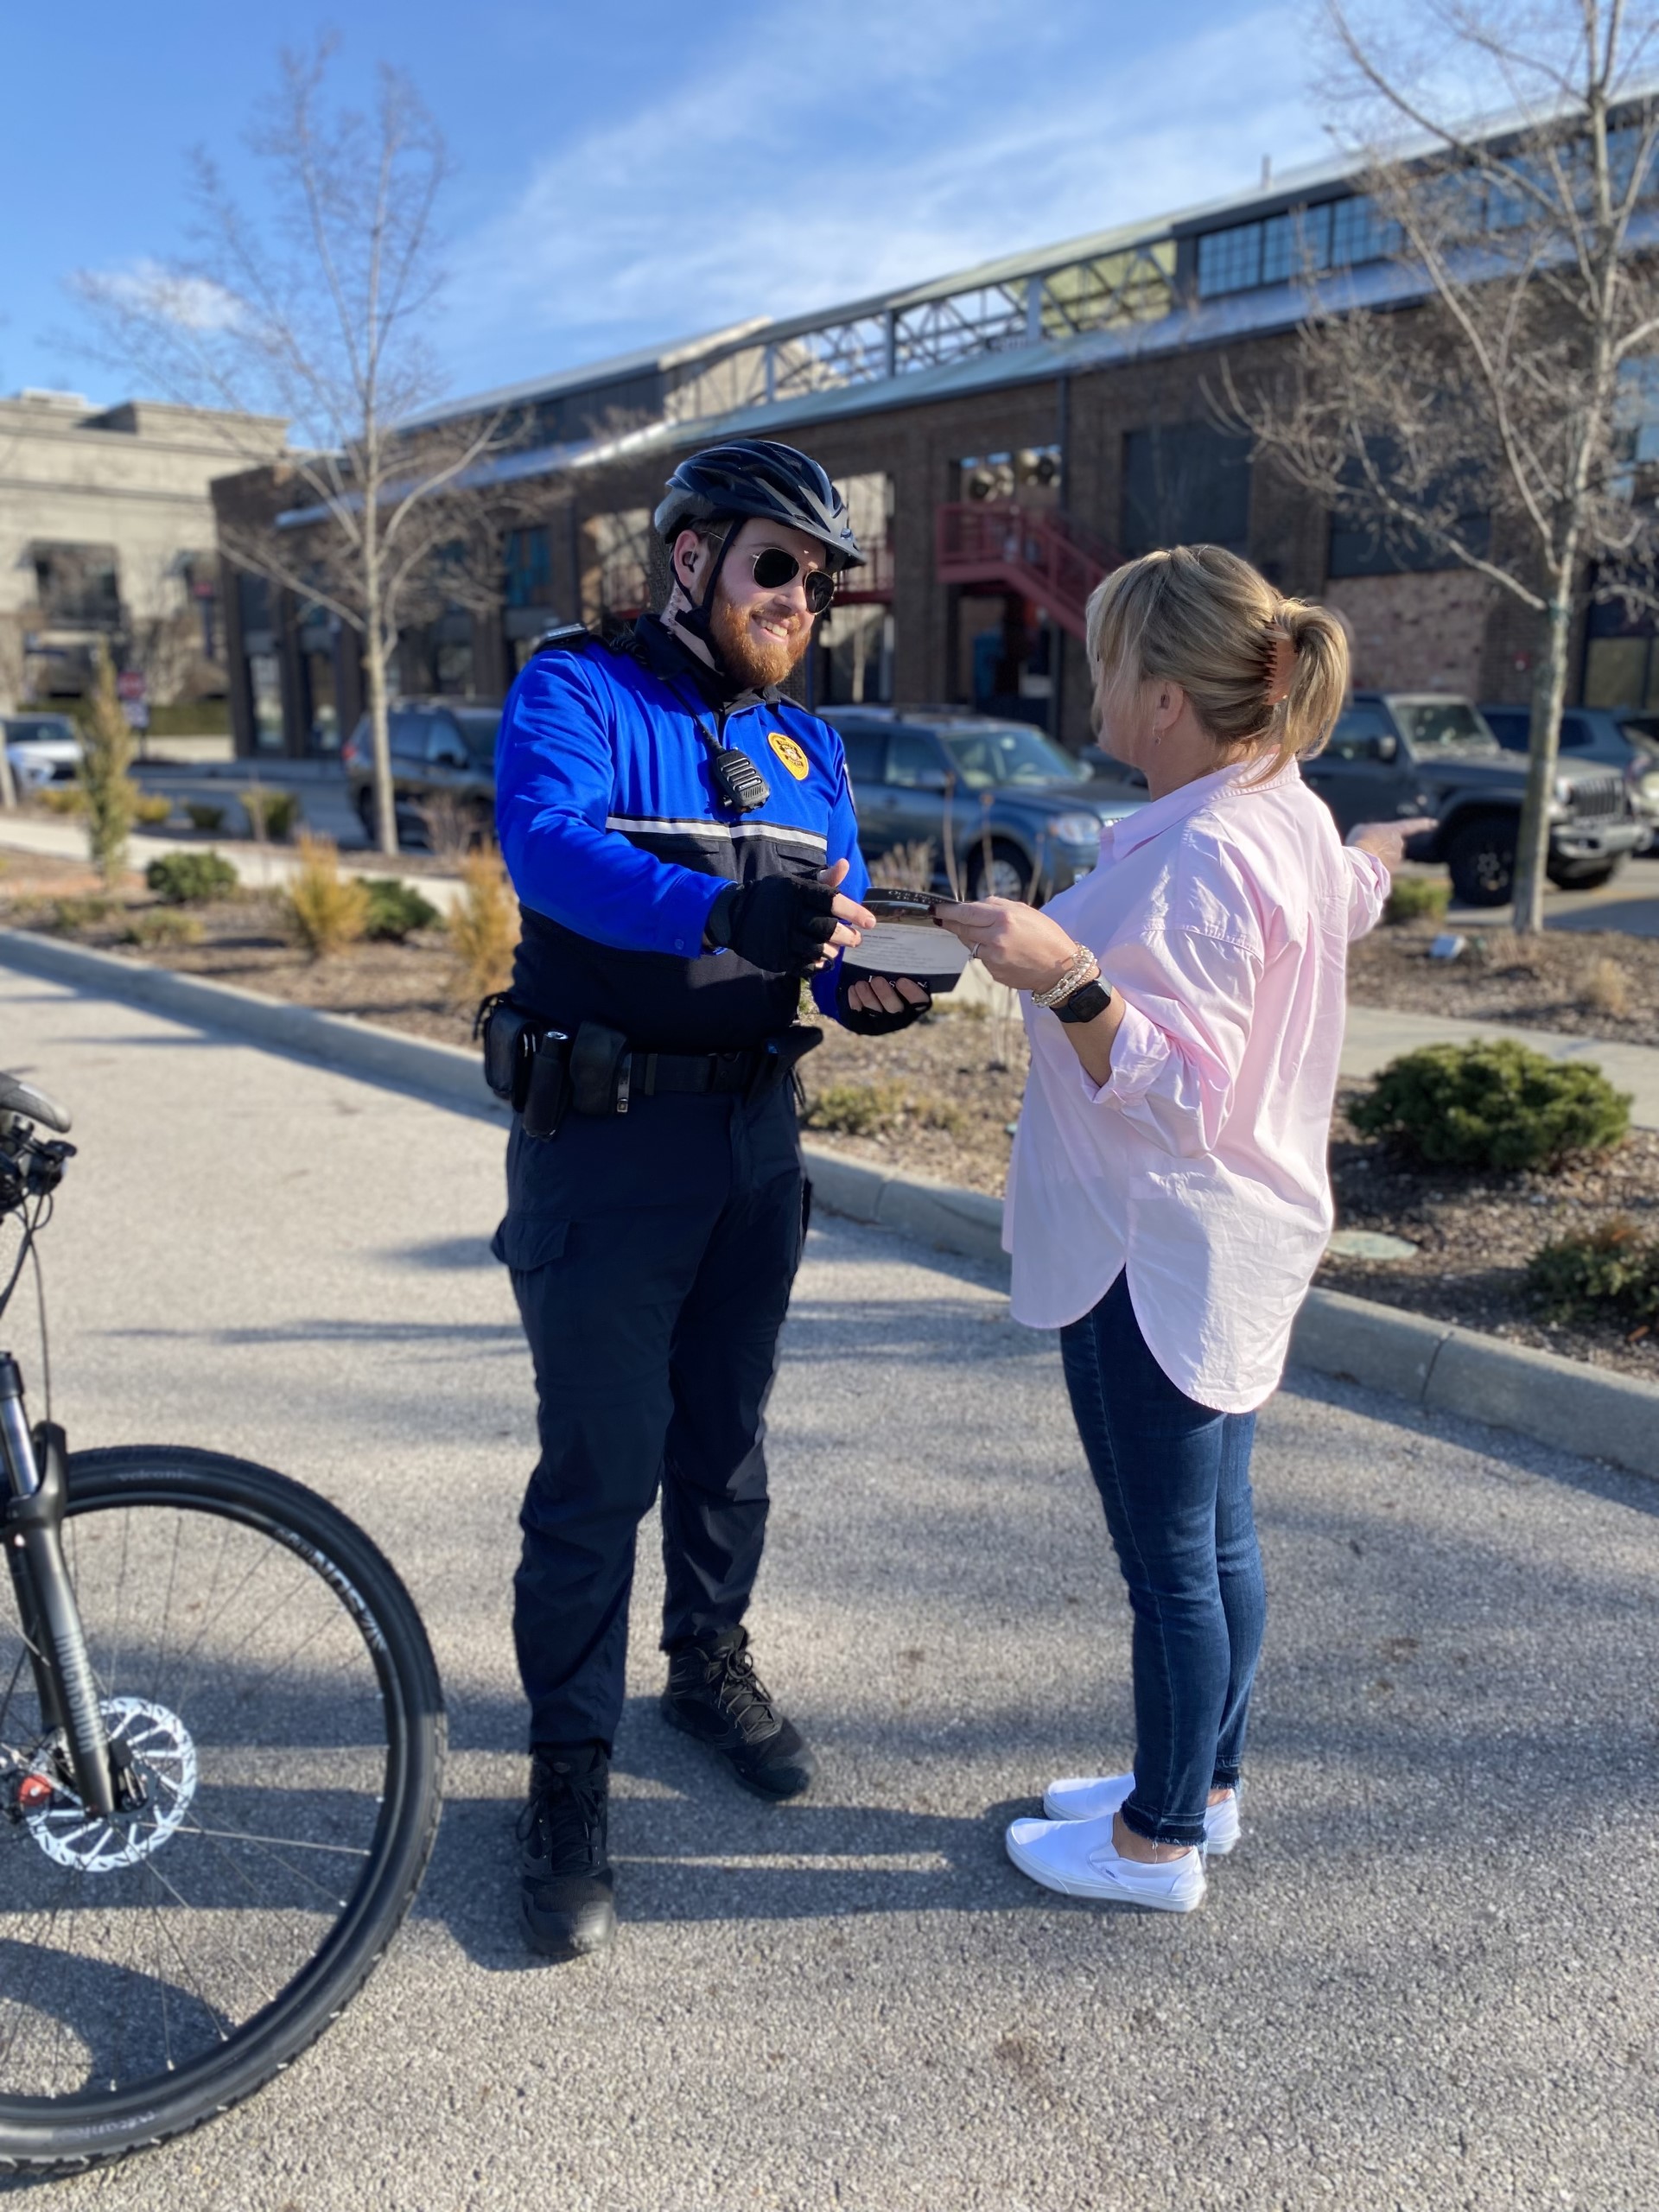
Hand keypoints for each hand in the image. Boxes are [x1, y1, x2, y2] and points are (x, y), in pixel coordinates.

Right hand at [716, 861, 873, 973]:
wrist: (736, 915)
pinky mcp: (777, 957)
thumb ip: (822, 878)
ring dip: (834, 951)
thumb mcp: (795, 881)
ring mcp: (782, 938)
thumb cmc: (775, 896)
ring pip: (818, 949)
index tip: (870, 922)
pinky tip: (823, 960)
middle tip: (856, 939)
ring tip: (837, 948)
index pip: (831, 901)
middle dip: (848, 937)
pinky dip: (819, 964)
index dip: (854, 912)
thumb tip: (845, 865)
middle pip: (827, 929)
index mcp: (797, 892)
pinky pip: (805, 965)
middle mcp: (789, 914)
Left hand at [845, 976, 930, 1017]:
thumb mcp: (903, 973)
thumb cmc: (893, 978)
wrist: (875, 992)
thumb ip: (905, 968)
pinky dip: (856, 1002)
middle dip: (885, 995)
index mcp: (915, 1003)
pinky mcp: (866, 1024)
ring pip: (876, 1012)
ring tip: (861, 983)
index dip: (912, 993)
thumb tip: (907, 944)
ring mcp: (883, 1022)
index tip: (902, 980)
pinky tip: (853, 989)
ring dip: (868, 998)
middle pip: (895, 1008)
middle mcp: (901, 1015)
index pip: (919, 1001)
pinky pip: (860, 1015)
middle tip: (877, 980)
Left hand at [933, 897, 1078, 991]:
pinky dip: (986, 952)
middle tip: (941, 918)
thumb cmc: (1047, 936)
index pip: (966, 912)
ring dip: (970, 937)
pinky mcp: (994, 972)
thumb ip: (998, 905)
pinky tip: (1003, 952)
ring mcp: (994, 958)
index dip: (947, 911)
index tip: (935, 909)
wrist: (1061, 970)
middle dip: (951, 923)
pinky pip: (982, 958)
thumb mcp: (1026, 911)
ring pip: (970, 944)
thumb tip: (974, 905)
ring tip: (986, 934)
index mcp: (1005, 918)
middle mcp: (996, 938)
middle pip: (962, 929)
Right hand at [1348, 817, 1436, 871]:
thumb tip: (1377, 846)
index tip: (1435, 823)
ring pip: (1388, 859)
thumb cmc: (1359, 841)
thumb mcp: (1363, 829)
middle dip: (1384, 848)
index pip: (1412, 826)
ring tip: (1365, 858)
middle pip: (1394, 846)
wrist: (1358, 860)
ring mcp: (1396, 859)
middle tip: (1367, 848)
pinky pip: (1384, 869)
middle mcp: (1399, 844)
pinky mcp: (1391, 872)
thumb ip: (1374, 834)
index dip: (1423, 824)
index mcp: (1394, 831)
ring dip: (1378, 859)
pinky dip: (1377, 868)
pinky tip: (1366, 867)